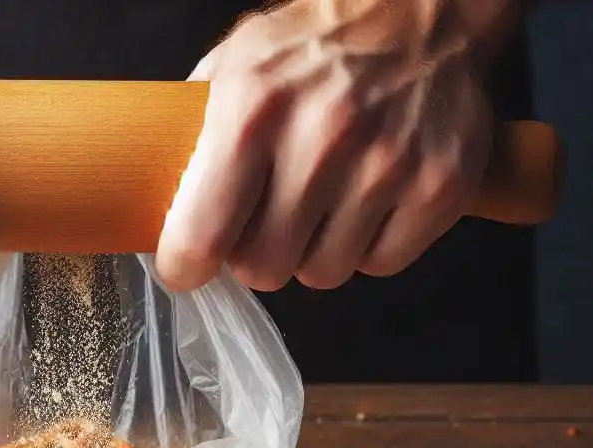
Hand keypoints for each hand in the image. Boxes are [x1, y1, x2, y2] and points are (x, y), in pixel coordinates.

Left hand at [156, 0, 522, 292]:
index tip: (189, 264)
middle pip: (263, 270)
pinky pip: (379, 264)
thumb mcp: (231, 69)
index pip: (201, 239)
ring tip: (321, 202)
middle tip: (269, 217)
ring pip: (321, 275)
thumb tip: (153, 211)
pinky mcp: (440, 185)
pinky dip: (369, 245)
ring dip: (314, 251)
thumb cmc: (311, 47)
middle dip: (257, 254)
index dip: (187, 265)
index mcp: (252, 111)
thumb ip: (190, 141)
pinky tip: (366, 202)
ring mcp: (388, 164)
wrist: (420, 6)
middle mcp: (322, 138)